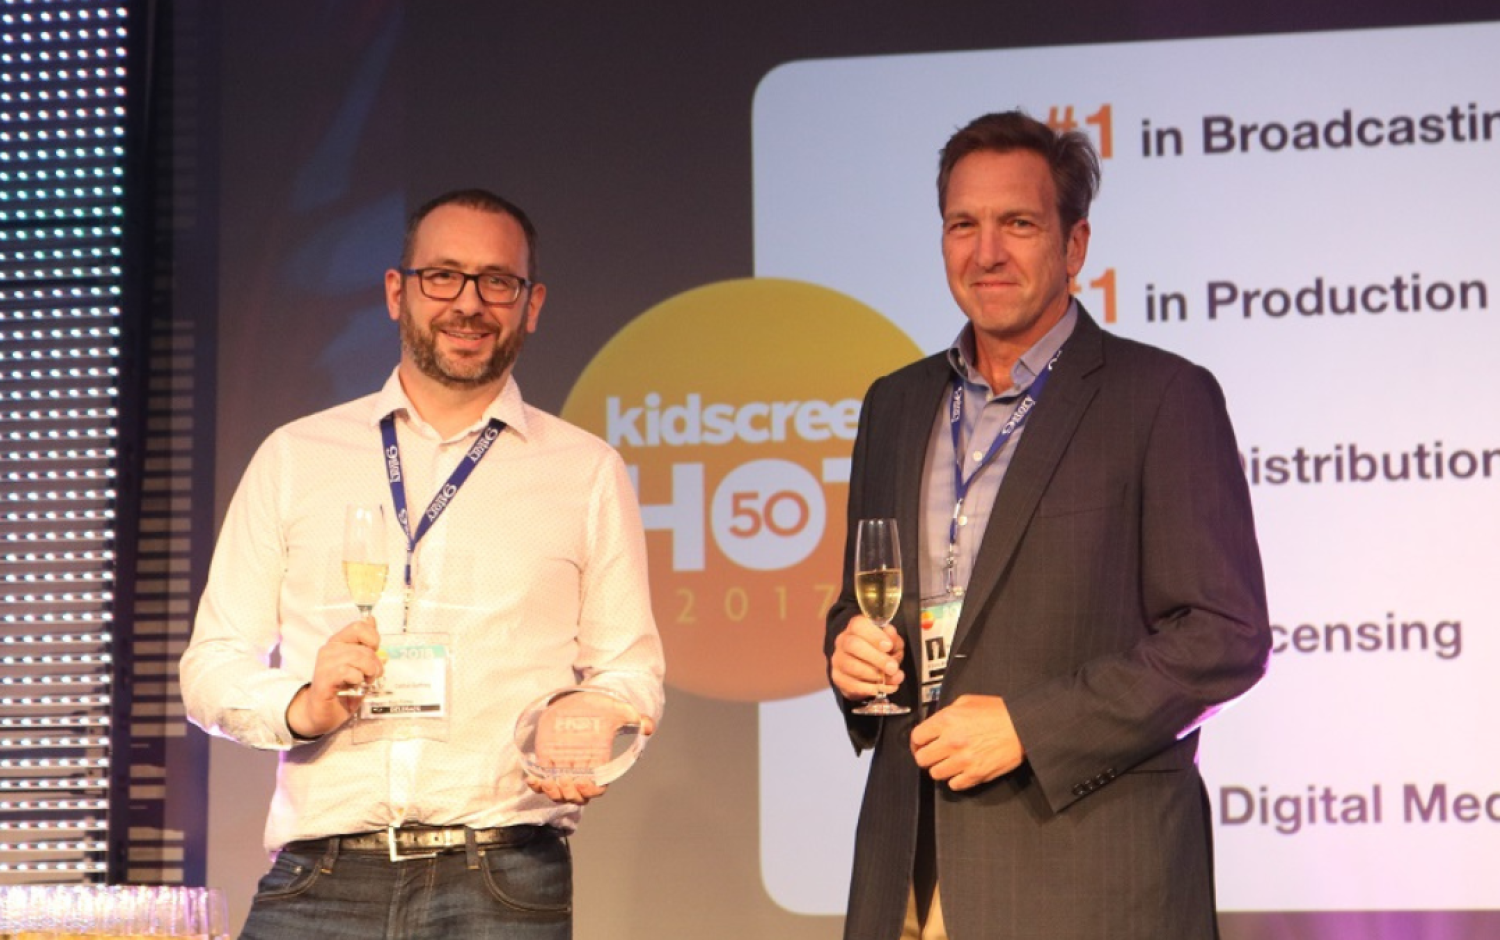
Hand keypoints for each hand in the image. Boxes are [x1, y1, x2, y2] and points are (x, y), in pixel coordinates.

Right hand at [286, 617, 382, 737]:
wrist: (323, 714)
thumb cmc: (343, 689)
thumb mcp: (361, 666)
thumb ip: (366, 645)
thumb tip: (372, 619)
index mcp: (338, 642)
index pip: (359, 626)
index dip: (373, 638)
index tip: (374, 652)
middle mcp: (329, 649)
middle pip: (363, 647)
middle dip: (375, 664)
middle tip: (372, 676)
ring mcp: (324, 664)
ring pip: (357, 658)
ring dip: (368, 672)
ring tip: (365, 681)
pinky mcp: (323, 679)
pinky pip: (346, 671)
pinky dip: (357, 679)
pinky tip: (354, 685)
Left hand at [524, 694, 655, 805]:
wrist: (587, 702)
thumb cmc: (606, 711)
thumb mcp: (621, 711)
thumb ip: (638, 719)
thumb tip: (648, 726)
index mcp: (600, 767)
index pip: (598, 790)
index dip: (591, 791)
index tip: (584, 782)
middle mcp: (583, 773)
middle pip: (577, 797)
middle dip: (569, 794)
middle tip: (563, 780)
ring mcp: (565, 770)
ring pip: (559, 793)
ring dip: (552, 793)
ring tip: (546, 782)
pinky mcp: (550, 764)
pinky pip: (543, 783)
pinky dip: (536, 785)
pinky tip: (532, 779)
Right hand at [830, 614, 905, 702]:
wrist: (866, 669)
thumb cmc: (880, 651)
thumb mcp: (892, 641)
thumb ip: (893, 639)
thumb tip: (891, 639)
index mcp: (856, 627)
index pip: (859, 625)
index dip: (875, 635)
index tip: (889, 646)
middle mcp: (843, 641)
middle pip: (853, 645)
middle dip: (876, 658)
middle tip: (892, 668)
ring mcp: (838, 659)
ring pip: (851, 666)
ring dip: (874, 675)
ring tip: (891, 679)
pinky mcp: (838, 677)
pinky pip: (851, 684)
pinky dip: (869, 688)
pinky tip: (882, 688)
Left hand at [910, 694, 1023, 790]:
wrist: (1023, 725)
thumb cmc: (1000, 712)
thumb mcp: (967, 701)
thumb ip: (946, 712)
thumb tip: (934, 724)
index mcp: (947, 720)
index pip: (916, 737)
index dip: (918, 741)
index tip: (921, 744)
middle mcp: (952, 741)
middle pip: (921, 758)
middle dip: (926, 756)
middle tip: (934, 754)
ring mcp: (963, 760)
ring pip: (935, 774)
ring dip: (941, 768)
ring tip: (949, 762)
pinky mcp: (976, 774)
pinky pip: (954, 784)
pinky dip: (956, 779)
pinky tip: (961, 770)